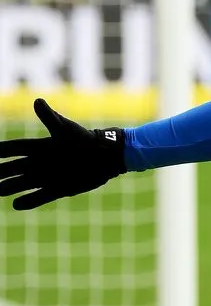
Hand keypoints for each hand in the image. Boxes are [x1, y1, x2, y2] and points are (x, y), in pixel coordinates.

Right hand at [0, 98, 126, 209]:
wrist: (106, 156)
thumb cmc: (85, 140)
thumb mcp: (66, 129)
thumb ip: (49, 118)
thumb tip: (37, 101)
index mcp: (40, 147)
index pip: (14, 148)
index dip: (1, 150)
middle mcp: (41, 162)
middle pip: (14, 168)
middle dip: (1, 171)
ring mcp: (49, 176)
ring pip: (23, 183)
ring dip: (10, 187)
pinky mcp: (59, 188)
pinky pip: (40, 196)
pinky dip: (29, 201)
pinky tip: (16, 205)